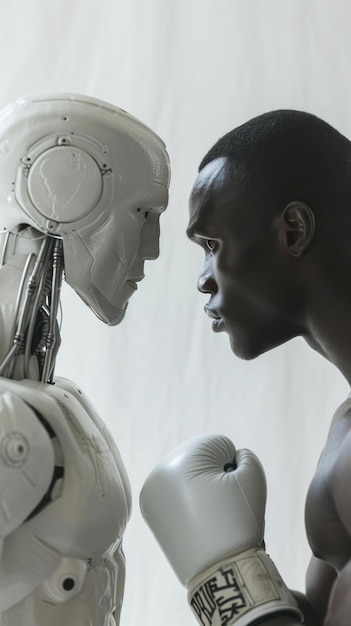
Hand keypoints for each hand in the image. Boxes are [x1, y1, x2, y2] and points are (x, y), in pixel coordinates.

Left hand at [140, 433, 301, 625]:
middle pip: (199, 461)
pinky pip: (174, 496)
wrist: (220, 572)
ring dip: (199, 489)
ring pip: (186, 478)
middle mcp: (160, 470)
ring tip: (207, 516)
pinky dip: (186, 503)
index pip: (219, 447)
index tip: (231, 494)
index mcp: (184, 457)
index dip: (234, 469)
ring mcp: (151, 491)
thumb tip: (228, 458)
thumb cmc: (238, 521)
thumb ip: (244, 455)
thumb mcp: (252, 477)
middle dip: (214, 478)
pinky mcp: (150, 511)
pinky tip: (195, 522)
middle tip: (220, 507)